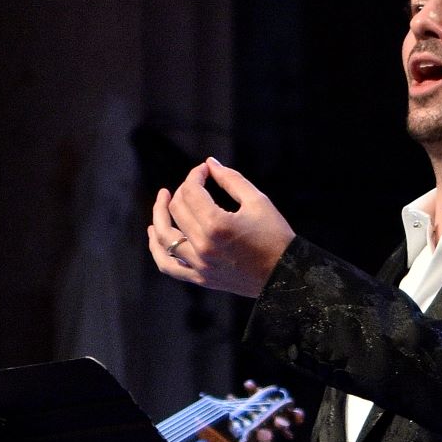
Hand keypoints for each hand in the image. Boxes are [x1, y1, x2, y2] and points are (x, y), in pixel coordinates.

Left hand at [148, 159, 294, 297]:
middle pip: (177, 210)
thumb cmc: (276, 236)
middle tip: (195, 184)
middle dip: (183, 190)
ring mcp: (199, 265)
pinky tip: (156, 234)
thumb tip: (209, 163)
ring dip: (159, 216)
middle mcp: (203, 246)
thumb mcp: (258, 201)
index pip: (191, 191)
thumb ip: (230, 179)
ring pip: (164, 238)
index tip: (205, 170)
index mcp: (217, 225)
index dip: (195, 175)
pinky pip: (168, 266)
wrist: (285, 275)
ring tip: (162, 201)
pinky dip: (158, 250)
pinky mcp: (201, 278)